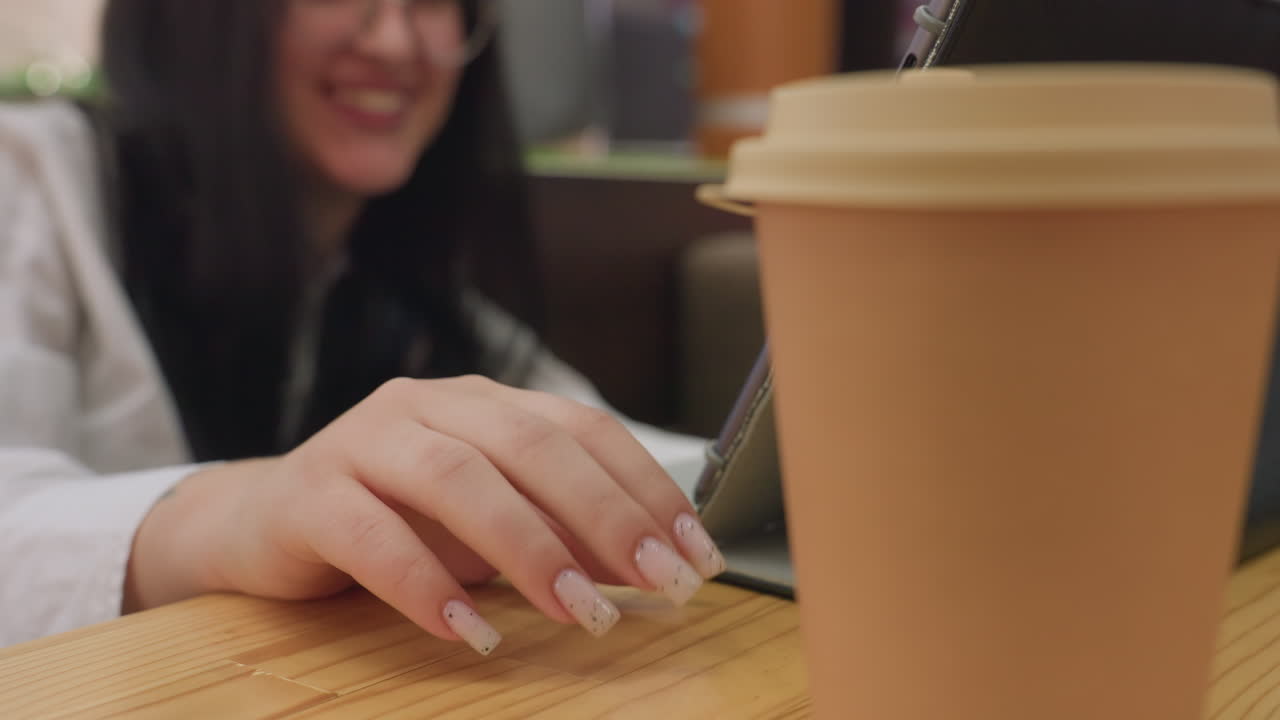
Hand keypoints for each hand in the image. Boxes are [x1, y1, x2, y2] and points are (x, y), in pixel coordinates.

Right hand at [125, 376, 726, 654]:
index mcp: (483, 404)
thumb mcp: (487, 525)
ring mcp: (364, 442)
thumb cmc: (395, 521)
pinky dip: (426, 585)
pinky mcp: (310, 495)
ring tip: (578, 611)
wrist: (264, 523)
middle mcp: (428, 407)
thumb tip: (648, 564)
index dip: (643, 486)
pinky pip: (372, 535)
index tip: (694, 550)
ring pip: (457, 477)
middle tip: (657, 581)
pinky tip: (469, 631)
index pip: (581, 429)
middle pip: (530, 446)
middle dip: (603, 516)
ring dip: (527, 548)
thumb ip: (558, 532)